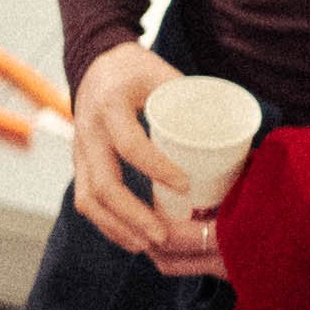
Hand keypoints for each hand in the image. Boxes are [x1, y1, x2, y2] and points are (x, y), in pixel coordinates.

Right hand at [71, 41, 211, 276]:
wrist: (96, 64)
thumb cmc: (136, 70)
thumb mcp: (162, 73)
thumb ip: (189, 99)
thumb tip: (230, 131)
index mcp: (110, 106)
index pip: (130, 145)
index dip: (157, 168)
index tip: (186, 184)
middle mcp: (88, 133)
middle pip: (103, 185)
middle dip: (133, 215)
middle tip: (163, 235)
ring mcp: (79, 152)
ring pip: (88, 200)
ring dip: (117, 227)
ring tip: (146, 244)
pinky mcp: (80, 166)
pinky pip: (86, 201)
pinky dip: (108, 225)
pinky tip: (131, 238)